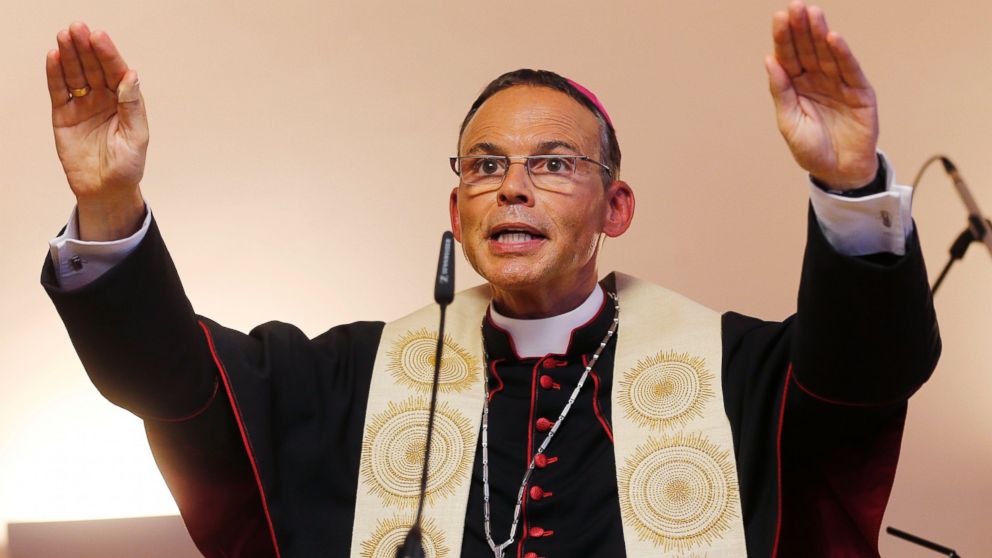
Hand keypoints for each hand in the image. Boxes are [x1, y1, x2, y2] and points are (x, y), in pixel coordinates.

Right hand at [46, 22, 147, 239]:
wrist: (105, 190)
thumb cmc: (127, 167)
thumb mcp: (136, 137)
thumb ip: (132, 106)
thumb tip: (132, 75)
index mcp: (125, 102)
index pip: (116, 72)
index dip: (108, 54)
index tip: (99, 36)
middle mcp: (104, 99)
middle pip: (93, 67)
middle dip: (86, 47)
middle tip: (77, 28)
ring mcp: (83, 105)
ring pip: (75, 74)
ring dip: (69, 54)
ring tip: (64, 36)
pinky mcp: (64, 115)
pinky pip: (58, 90)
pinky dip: (55, 74)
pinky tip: (53, 56)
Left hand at [766, 2, 878, 189]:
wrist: (838, 172)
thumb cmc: (811, 150)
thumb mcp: (789, 122)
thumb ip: (781, 92)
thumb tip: (769, 61)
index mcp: (796, 87)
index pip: (788, 58)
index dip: (784, 38)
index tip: (779, 17)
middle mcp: (817, 81)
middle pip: (807, 50)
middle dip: (801, 28)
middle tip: (795, 6)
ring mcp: (838, 84)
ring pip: (828, 54)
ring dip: (820, 34)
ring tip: (813, 13)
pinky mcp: (859, 92)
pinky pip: (849, 70)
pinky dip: (842, 54)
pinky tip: (833, 38)